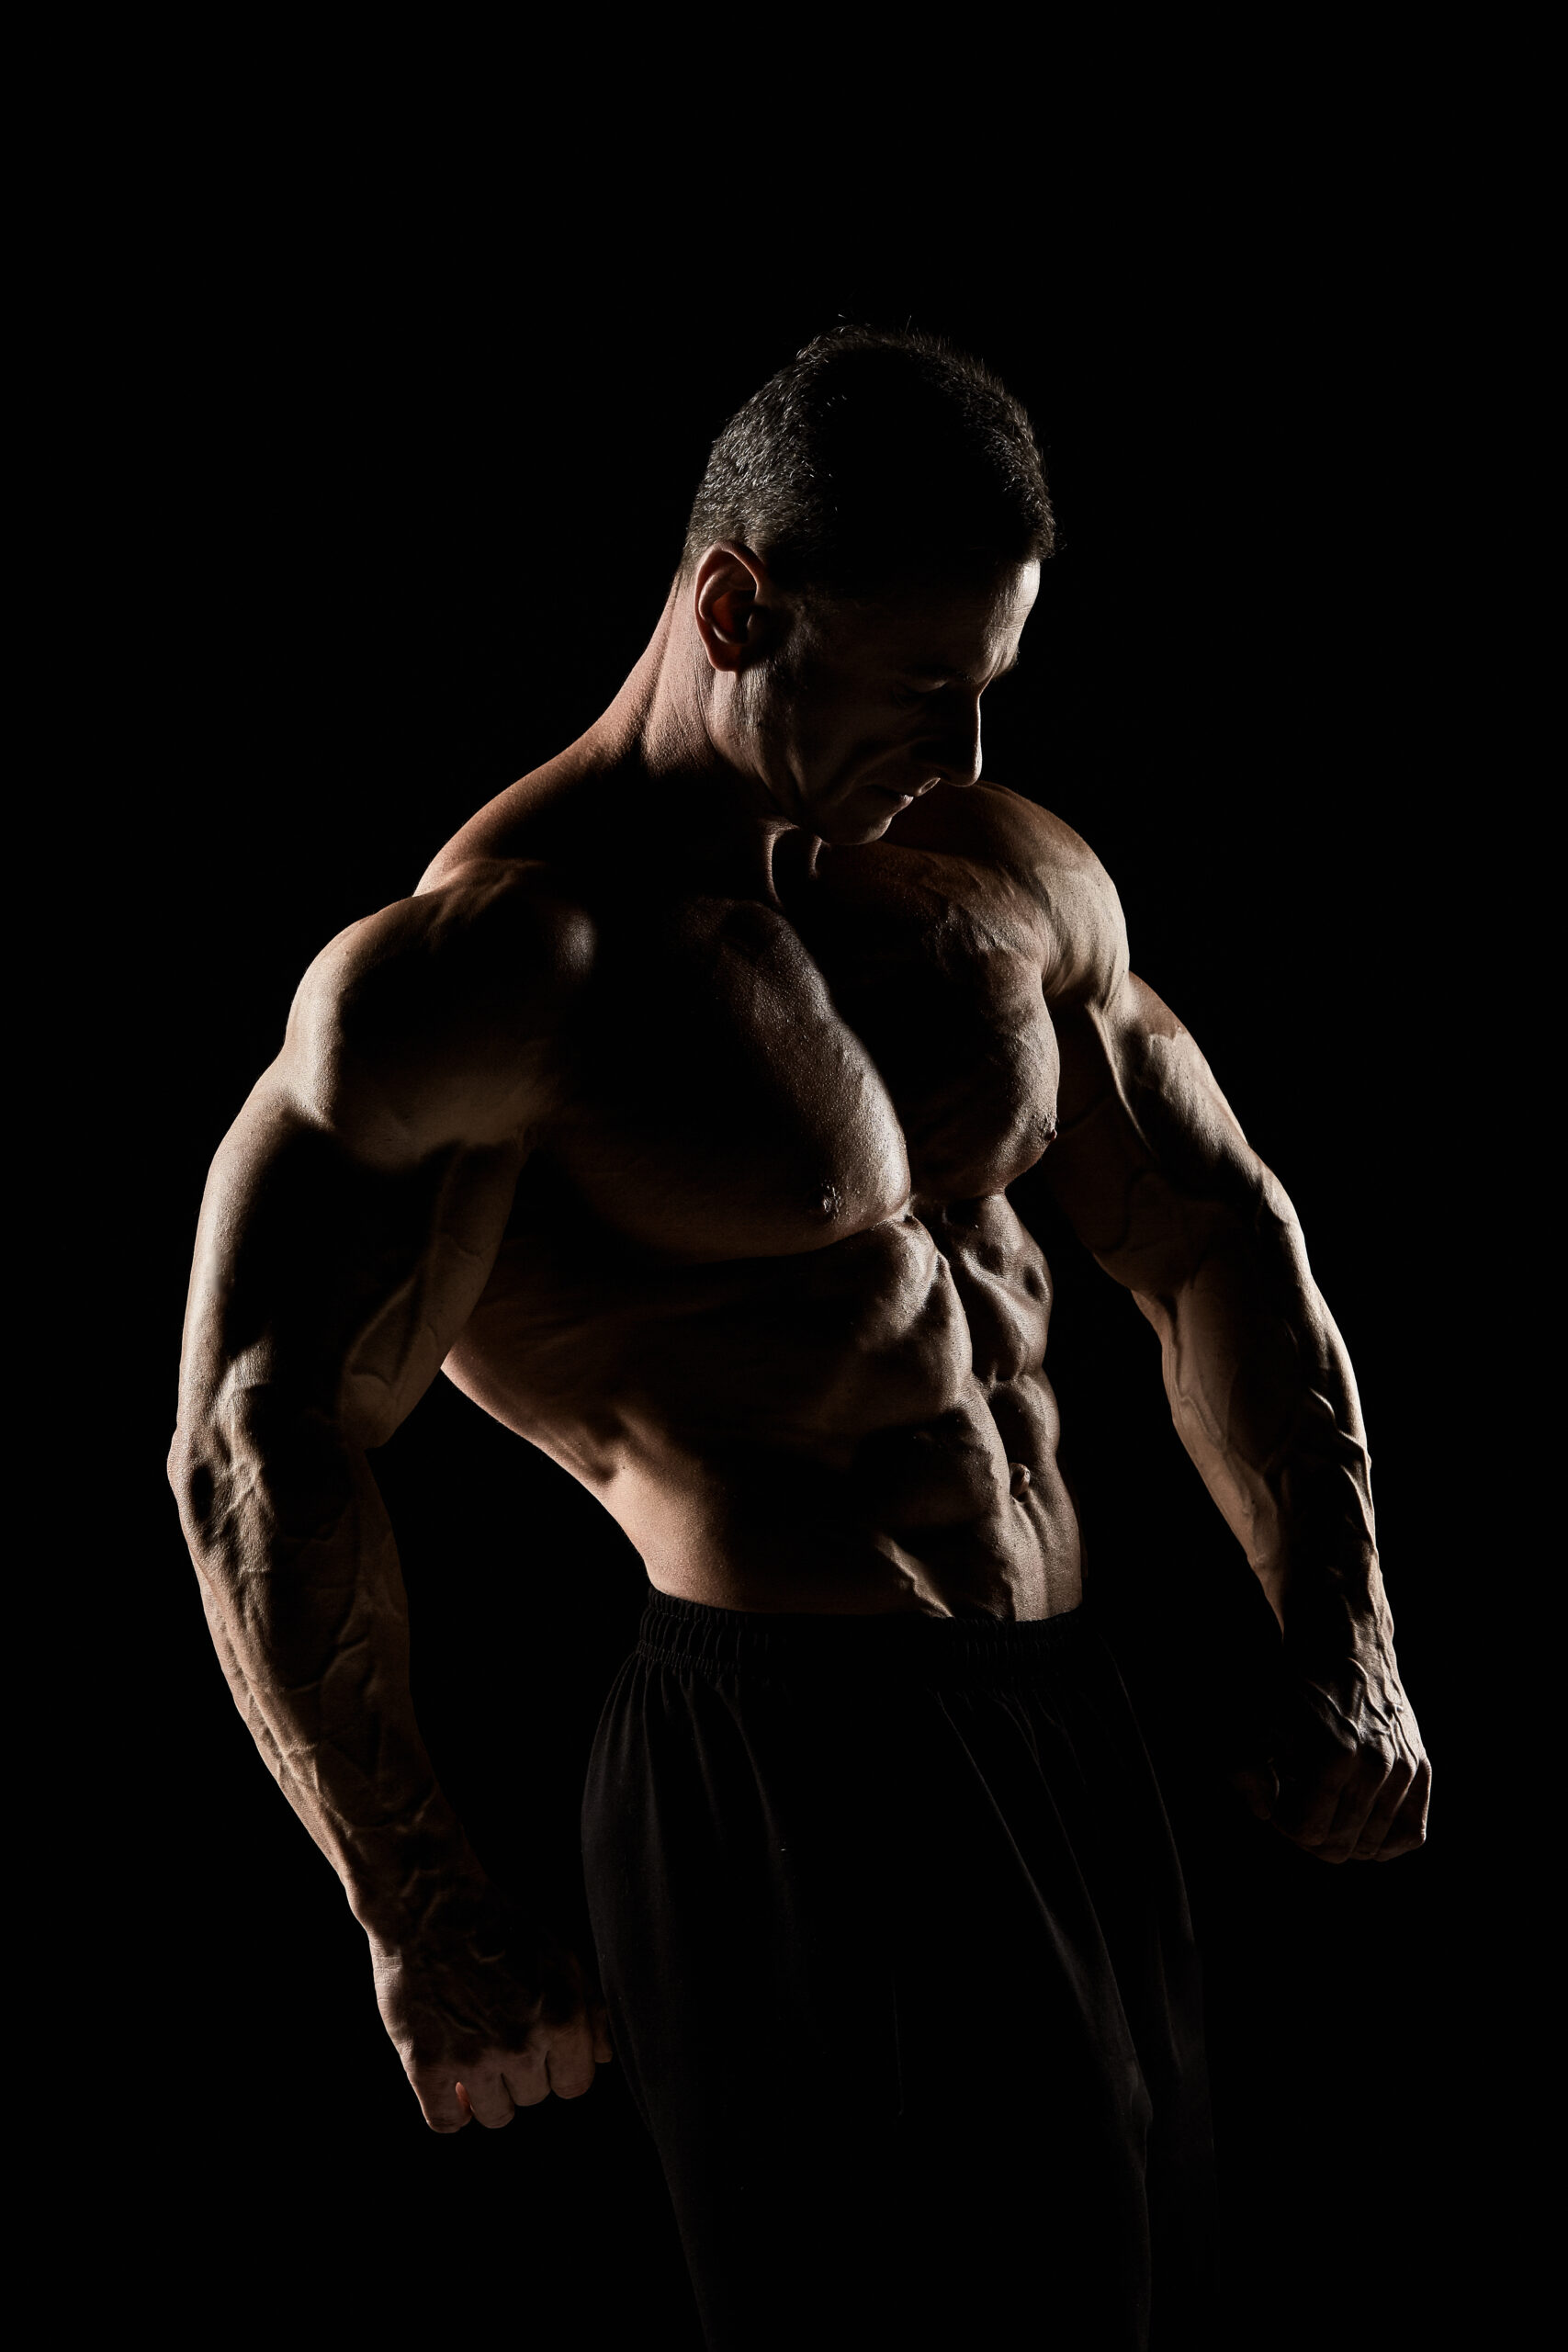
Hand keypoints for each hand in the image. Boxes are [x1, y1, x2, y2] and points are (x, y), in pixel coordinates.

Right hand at [371, 1889, 613, 2131]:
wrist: (430, 1904)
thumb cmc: (498, 1926)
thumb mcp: (559, 1955)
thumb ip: (590, 2009)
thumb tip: (603, 2057)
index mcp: (562, 2017)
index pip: (576, 2084)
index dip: (559, 2068)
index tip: (540, 2050)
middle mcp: (523, 2044)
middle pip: (534, 2098)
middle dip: (522, 2073)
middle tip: (499, 2035)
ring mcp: (474, 2058)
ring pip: (496, 2116)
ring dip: (487, 2093)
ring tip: (475, 2056)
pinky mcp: (426, 2065)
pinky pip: (446, 2122)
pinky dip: (450, 2111)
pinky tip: (450, 2087)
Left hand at [1231, 1645, 1430, 1863]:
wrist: (1345, 1646)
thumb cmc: (1296, 1687)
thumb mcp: (1254, 1719)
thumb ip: (1243, 1770)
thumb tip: (1265, 1813)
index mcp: (1334, 1754)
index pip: (1307, 1832)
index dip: (1283, 1821)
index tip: (1278, 1795)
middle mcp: (1376, 1765)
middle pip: (1338, 1846)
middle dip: (1309, 1833)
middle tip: (1298, 1803)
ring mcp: (1405, 1769)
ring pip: (1371, 1848)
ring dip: (1341, 1833)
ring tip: (1324, 1802)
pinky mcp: (1423, 1769)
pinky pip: (1410, 1836)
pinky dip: (1383, 1842)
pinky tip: (1358, 1820)